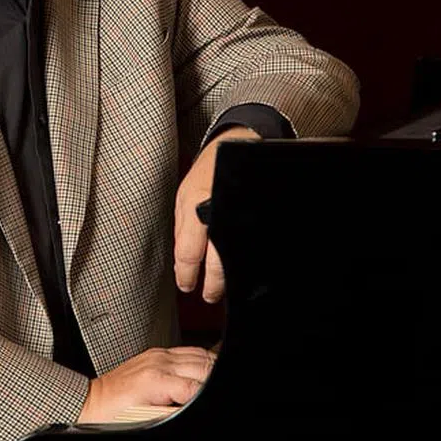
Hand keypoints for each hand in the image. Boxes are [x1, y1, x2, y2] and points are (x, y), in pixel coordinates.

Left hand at [77, 346, 214, 424]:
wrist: (93, 401)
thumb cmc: (113, 414)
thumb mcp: (146, 420)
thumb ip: (174, 411)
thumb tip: (192, 404)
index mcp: (157, 380)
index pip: (199, 387)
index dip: (208, 396)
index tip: (214, 401)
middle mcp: (159, 363)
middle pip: (205, 366)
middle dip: (216, 379)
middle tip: (219, 392)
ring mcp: (159, 355)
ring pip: (201, 355)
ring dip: (212, 368)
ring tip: (216, 381)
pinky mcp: (157, 353)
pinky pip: (189, 351)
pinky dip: (202, 361)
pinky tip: (206, 371)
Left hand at [173, 126, 260, 301]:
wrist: (240, 145)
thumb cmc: (209, 171)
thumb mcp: (184, 196)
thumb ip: (182, 229)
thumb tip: (183, 262)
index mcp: (197, 208)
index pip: (189, 254)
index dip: (187, 275)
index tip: (187, 285)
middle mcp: (220, 213)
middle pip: (217, 263)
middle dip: (212, 285)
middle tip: (209, 295)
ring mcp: (242, 215)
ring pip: (237, 257)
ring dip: (228, 277)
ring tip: (223, 287)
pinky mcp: (257, 217)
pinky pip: (249, 244)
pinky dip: (243, 258)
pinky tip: (240, 265)